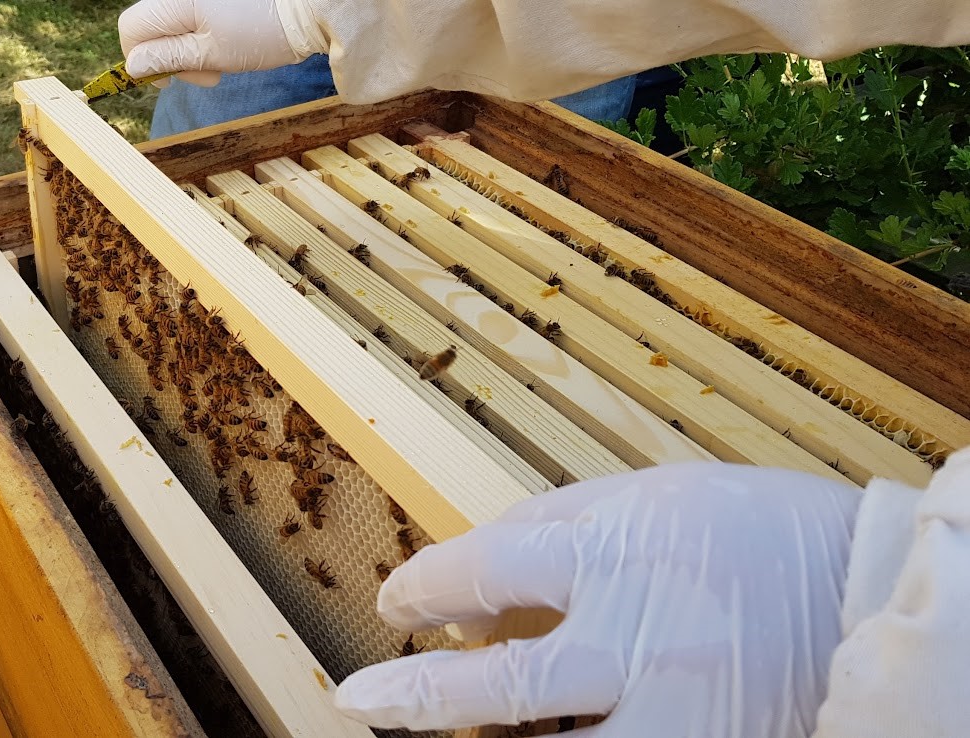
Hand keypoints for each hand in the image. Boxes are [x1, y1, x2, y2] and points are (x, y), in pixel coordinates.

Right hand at [118, 0, 313, 86]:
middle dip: (170, 57)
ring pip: (172, 26)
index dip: (139, 59)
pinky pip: (192, 18)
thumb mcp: (212, 53)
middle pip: (151, 27)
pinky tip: (226, 46)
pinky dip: (202, 37)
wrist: (307, 8)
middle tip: (207, 75)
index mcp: (175, 0)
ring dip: (189, 50)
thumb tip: (133, 65)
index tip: (166, 81)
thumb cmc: (263, 32)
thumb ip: (169, 57)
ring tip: (221, 63)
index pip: (131, 28)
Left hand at [335, 462, 861, 734]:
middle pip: (499, 689)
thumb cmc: (756, 533)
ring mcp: (671, 712)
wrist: (868, 592)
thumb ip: (552, 527)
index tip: (398, 599)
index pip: (484, 572)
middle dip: (415, 699)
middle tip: (359, 699)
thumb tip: (468, 573)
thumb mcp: (649, 495)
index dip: (424, 589)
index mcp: (618, 555)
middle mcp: (637, 641)